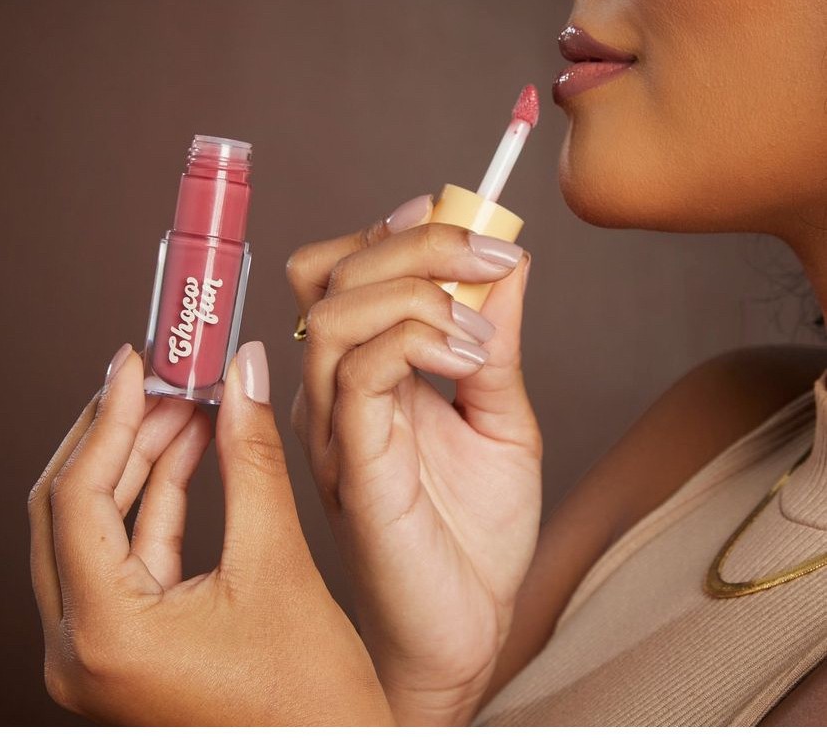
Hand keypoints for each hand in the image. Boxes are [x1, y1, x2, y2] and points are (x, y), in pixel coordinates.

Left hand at [28, 343, 392, 724]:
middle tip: (164, 379)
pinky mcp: (126, 646)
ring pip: (95, 528)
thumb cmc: (310, 695)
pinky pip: (125, 554)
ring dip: (139, 461)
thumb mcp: (278, 560)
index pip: (80, 497)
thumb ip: (252, 458)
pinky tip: (189, 454)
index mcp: (105, 635)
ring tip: (187, 407)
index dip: (109, 417)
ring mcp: (98, 652)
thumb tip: (242, 377)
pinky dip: (155, 499)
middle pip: (71, 508)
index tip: (136, 364)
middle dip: (119, 432)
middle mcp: (80, 649)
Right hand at [286, 195, 542, 724]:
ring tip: (482, 332)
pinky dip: (416, 339)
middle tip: (494, 255)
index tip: (463, 213)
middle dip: (418, 241)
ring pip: (335, 313)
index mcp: (362, 371)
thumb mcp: (499, 411)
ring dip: (419, 292)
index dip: (395, 227)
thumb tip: (507, 262)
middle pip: (332, 273)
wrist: (468, 625)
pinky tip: (468, 359)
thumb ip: (494, 337)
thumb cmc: (474, 529)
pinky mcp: (348, 462)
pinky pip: (359, 372)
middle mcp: (332, 390)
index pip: (343, 270)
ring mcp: (331, 425)